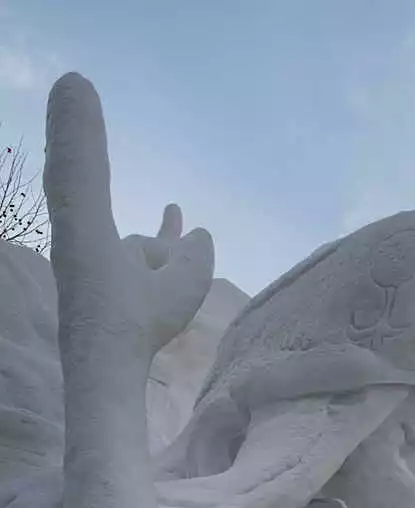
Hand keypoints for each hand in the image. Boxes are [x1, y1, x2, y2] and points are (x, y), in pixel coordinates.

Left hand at [44, 73, 212, 368]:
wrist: (104, 376)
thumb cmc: (137, 331)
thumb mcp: (177, 288)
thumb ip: (191, 255)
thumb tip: (196, 233)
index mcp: (85, 230)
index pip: (80, 165)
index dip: (81, 124)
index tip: (76, 82)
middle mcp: (80, 238)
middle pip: (79, 176)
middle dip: (82, 137)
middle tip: (75, 89)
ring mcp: (89, 259)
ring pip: (116, 224)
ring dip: (147, 224)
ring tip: (176, 216)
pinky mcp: (102, 281)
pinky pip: (128, 245)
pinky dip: (154, 238)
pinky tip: (179, 228)